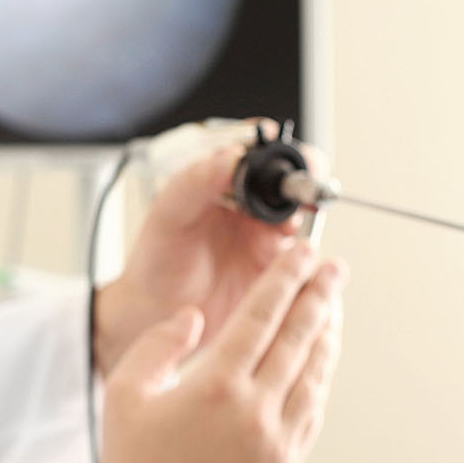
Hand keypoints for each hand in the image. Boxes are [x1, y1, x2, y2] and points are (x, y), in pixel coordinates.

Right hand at [75, 241, 345, 462]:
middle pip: (300, 337)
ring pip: (316, 373)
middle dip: (320, 295)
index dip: (285, 278)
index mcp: (214, 387)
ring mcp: (278, 441)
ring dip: (328, 333)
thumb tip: (197, 316)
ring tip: (333, 305)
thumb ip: (160, 343)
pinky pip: (314, 409)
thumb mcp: (125, 395)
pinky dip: (322, 376)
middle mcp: (254, 411)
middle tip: (333, 267)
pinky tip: (321, 360)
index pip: (262, 315)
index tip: (301, 254)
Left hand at [92, 135, 325, 375]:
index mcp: (226, 182)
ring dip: (302, 222)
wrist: (155, 312)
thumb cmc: (157, 261)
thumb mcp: (168, 215)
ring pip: (304, 220)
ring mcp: (268, 238)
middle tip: (296, 193)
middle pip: (294, 183)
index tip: (280, 155)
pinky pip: (305, 260)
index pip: (264, 152)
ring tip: (283, 232)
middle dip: (302, 184)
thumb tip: (231, 155)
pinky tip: (291, 263)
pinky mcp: (278, 272)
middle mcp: (252, 207)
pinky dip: (308, 258)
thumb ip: (196, 182)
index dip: (280, 150)